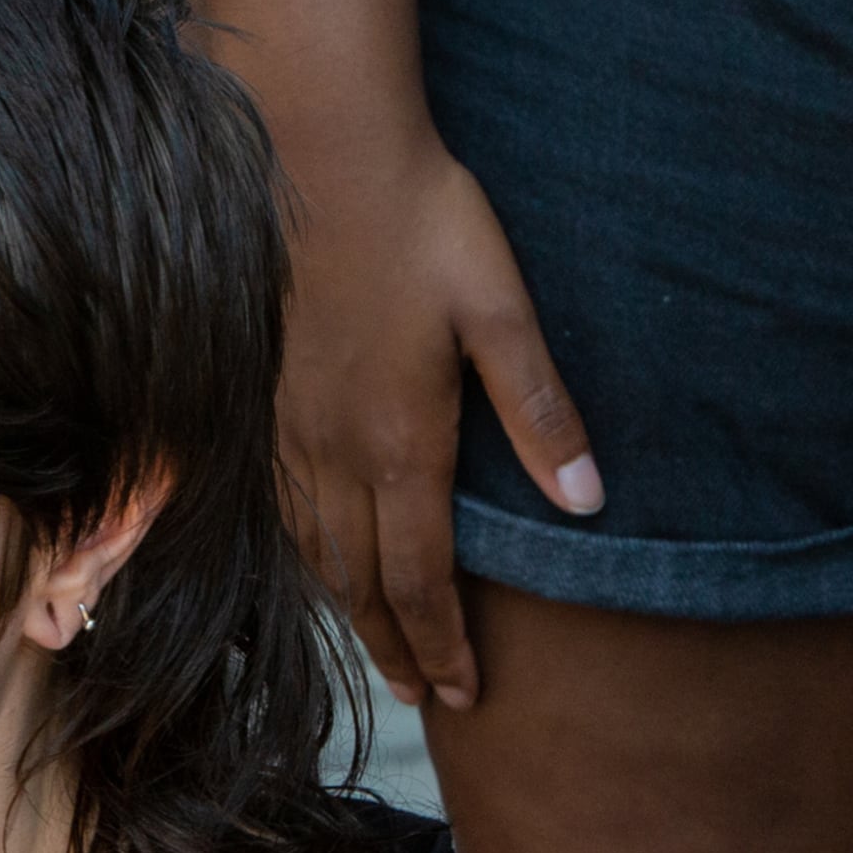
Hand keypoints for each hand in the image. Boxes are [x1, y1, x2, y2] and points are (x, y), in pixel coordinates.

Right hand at [278, 136, 595, 710]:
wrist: (321, 157)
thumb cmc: (424, 222)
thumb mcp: (502, 309)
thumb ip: (541, 409)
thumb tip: (587, 502)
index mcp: (401, 441)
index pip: (420, 575)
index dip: (443, 642)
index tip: (464, 694)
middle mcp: (335, 452)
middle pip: (360, 581)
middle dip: (394, 645)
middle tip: (422, 696)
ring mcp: (291, 427)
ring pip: (314, 549)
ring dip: (348, 607)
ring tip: (376, 645)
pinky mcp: (265, 398)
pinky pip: (284, 503)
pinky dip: (306, 552)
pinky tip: (319, 555)